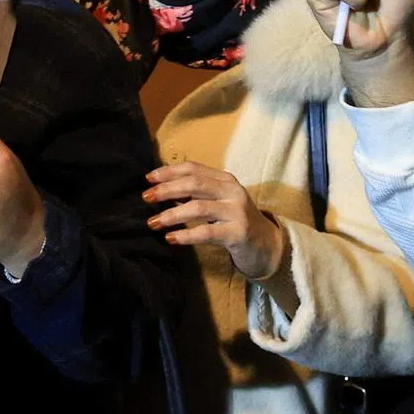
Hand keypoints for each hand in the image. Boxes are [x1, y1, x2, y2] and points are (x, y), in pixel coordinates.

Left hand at [143, 162, 284, 280]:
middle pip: (194, 184)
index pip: (194, 168)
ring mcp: (236, 212)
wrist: (267, 245)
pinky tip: (171, 238)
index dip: (169, 171)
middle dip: (167, 189)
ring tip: (153, 222)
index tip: (148, 178)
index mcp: (226, 180)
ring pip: (198, 208)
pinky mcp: (238, 233)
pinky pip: (207, 232)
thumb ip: (198, 193)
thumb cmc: (236, 221)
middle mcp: (232, 191)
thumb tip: (163, 189)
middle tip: (146, 198)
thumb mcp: (220, 201)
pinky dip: (186, 234)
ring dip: (172, 214)